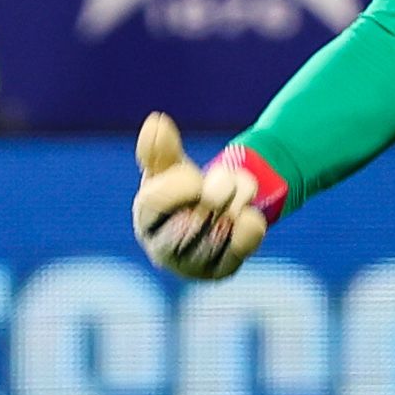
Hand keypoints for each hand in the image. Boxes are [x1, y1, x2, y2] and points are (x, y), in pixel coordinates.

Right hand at [132, 112, 282, 279]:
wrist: (221, 210)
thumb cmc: (186, 188)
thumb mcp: (171, 166)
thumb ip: (160, 148)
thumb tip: (156, 122)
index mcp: (145, 220)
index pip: (153, 204)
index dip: (180, 184)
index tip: (196, 176)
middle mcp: (162, 249)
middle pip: (186, 224)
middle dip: (214, 196)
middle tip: (225, 182)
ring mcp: (191, 265)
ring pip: (216, 237)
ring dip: (235, 204)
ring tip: (238, 191)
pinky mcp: (219, 272)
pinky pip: (237, 252)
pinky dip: (248, 227)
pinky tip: (250, 214)